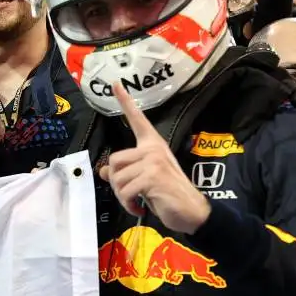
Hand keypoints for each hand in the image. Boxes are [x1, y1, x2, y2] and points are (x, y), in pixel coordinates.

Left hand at [98, 84, 211, 232]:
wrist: (191, 212)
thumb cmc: (168, 195)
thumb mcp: (143, 181)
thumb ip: (125, 172)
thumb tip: (104, 170)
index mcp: (152, 145)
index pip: (137, 119)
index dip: (126, 101)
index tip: (116, 84)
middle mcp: (152, 149)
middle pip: (115, 160)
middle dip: (116, 183)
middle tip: (128, 195)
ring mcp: (153, 161)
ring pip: (117, 177)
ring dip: (122, 196)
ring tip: (136, 202)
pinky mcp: (152, 177)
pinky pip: (125, 190)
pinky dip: (128, 204)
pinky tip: (139, 208)